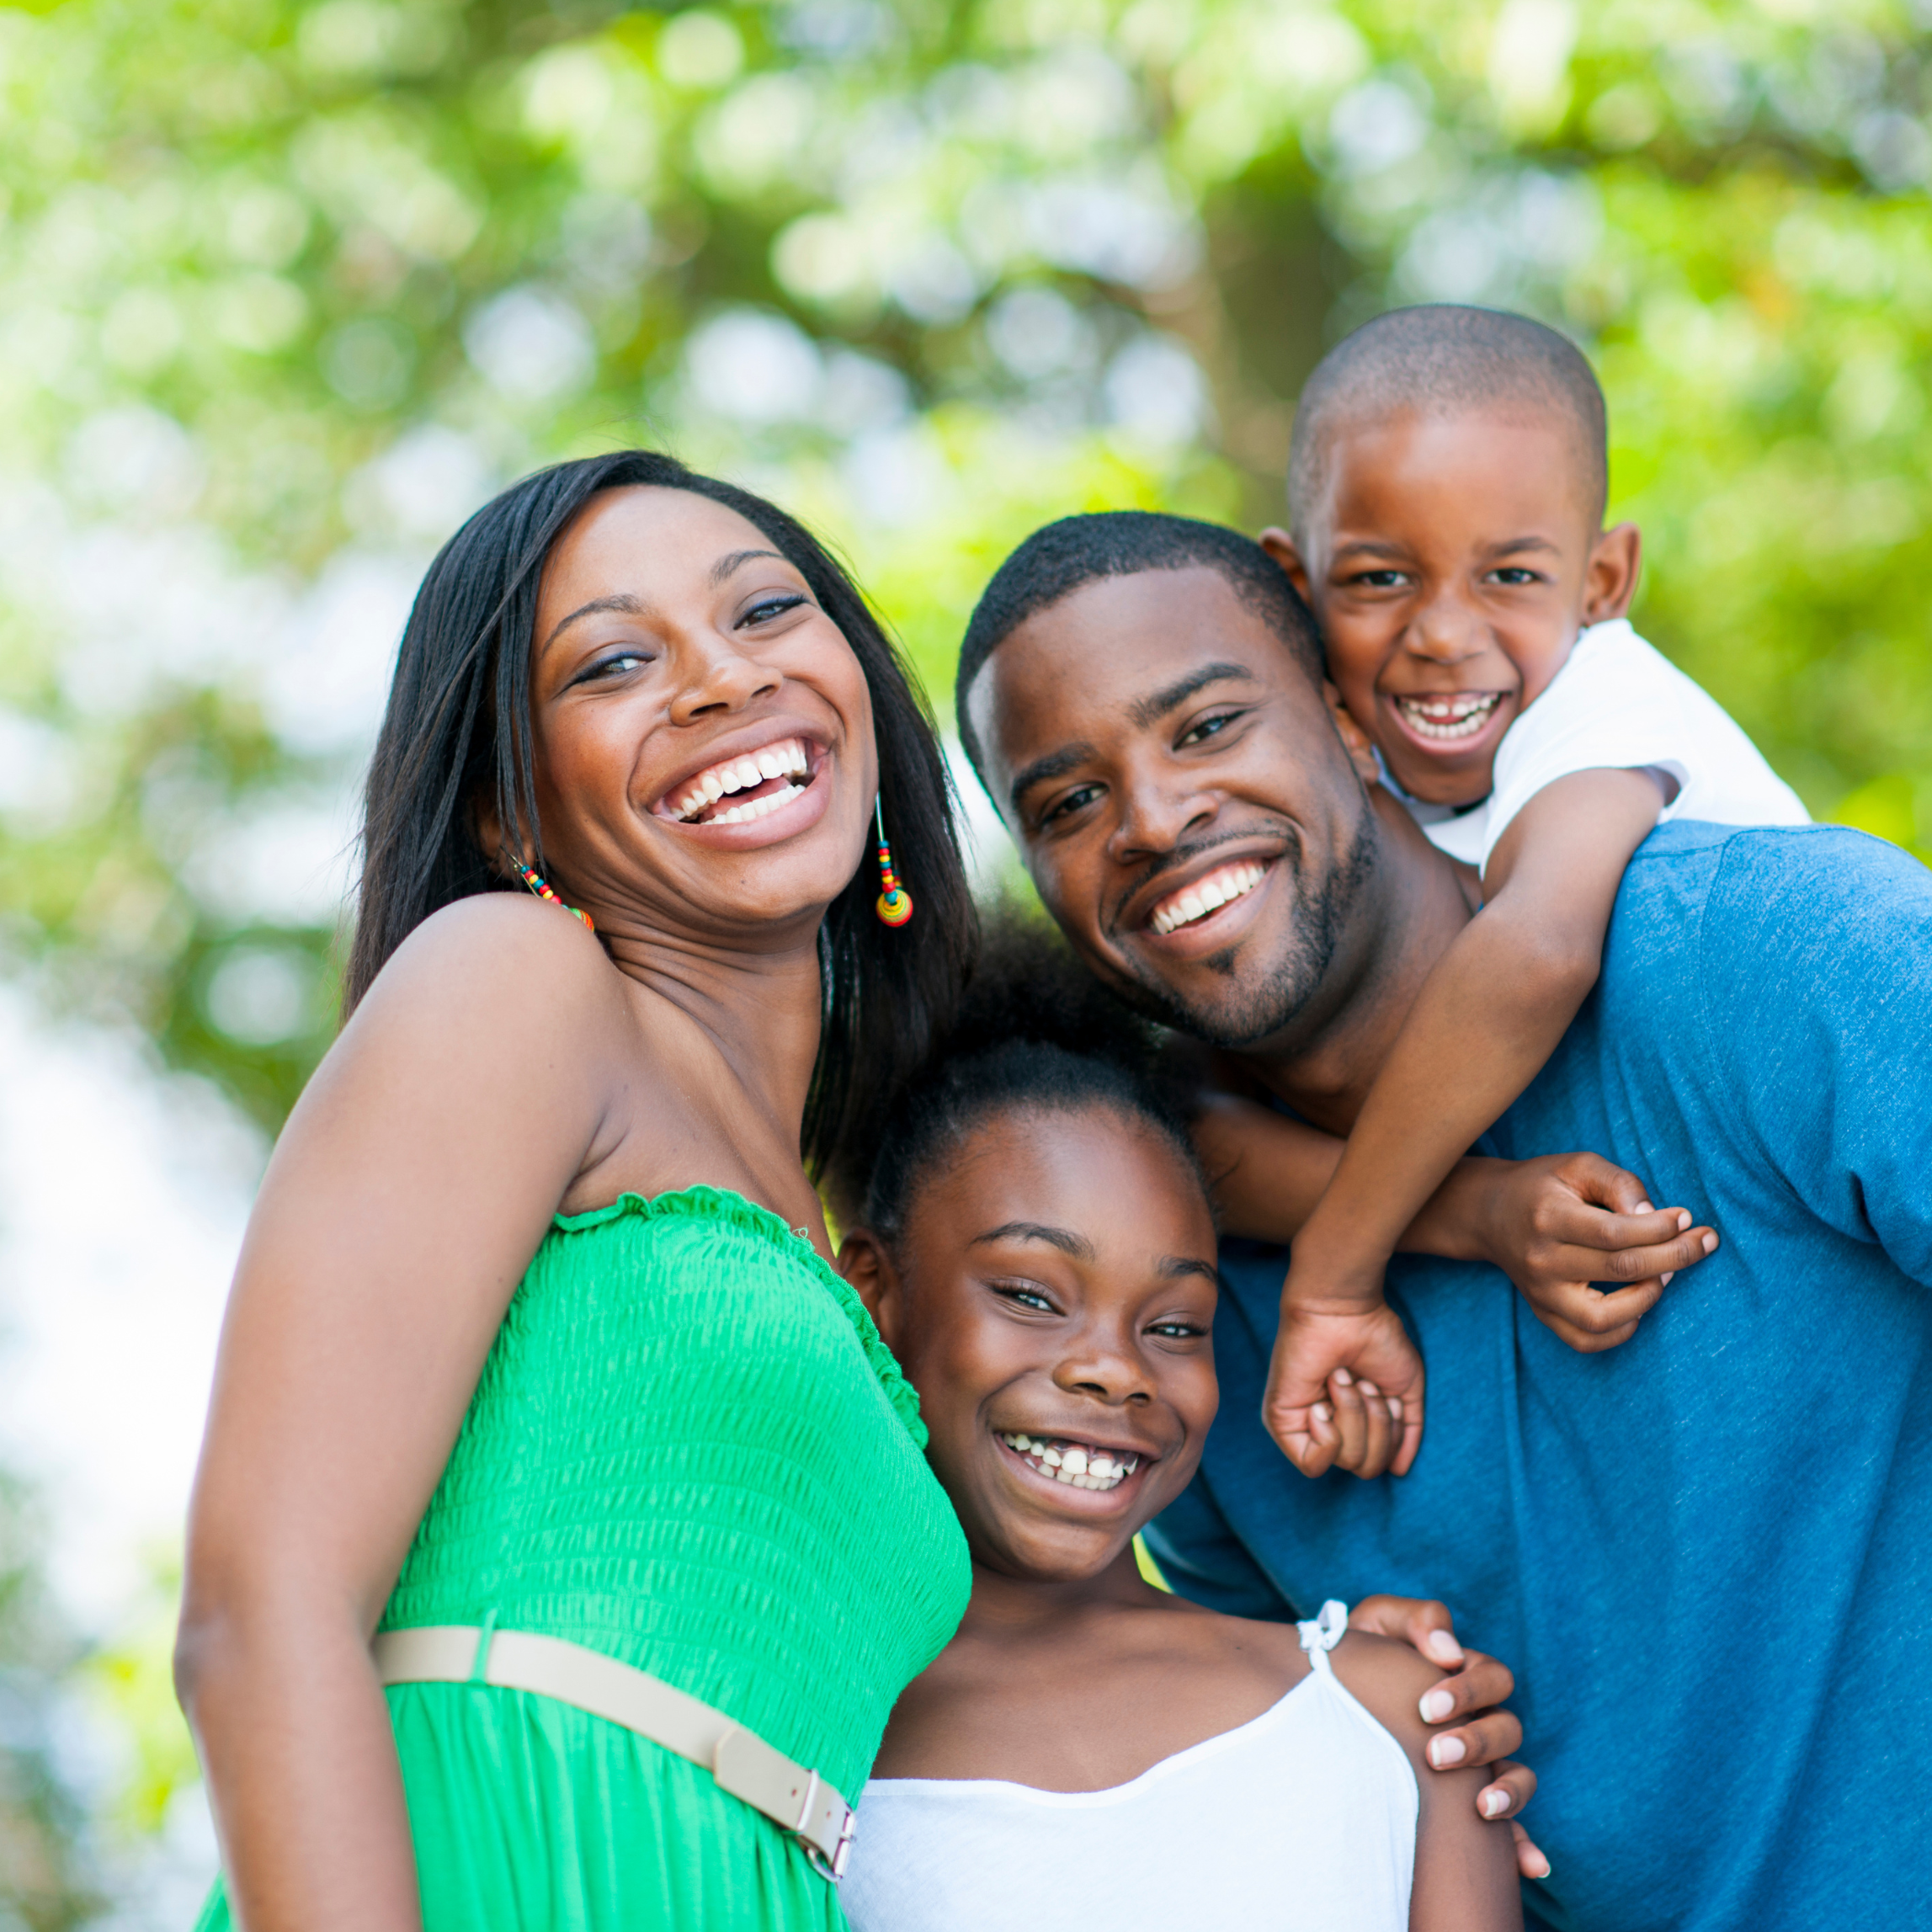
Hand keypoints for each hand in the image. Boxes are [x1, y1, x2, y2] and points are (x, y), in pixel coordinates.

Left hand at [1264, 1288, 1423, 1477]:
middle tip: (1364, 1384)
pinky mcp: (1281, 1420)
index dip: (1391, 1436)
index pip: (1377, 1463)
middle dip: (1376, 1425)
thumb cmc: (1376, 1339)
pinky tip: (1323, 1405)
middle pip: (1365, 1468)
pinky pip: (1313, 1464)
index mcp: (1352, 1423)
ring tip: (1343, 1380)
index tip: (1387, 1395)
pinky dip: (1330, 1437)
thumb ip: (1406, 1432)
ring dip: (1355, 1415)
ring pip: (1346, 1461)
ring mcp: (1303, 1426)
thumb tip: (1398, 1470)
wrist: (1346, 1311)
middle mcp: (1327, 1428)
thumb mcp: (1403, 1390)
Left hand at [1349, 1594, 1550, 1881]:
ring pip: (1518, 1775)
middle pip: (1506, 1728)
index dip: (1468, 1691)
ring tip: (1481, 1808)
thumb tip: (1447, 1650)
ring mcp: (1482, 1764)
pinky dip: (1523, 1846)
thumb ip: (1414, 1621)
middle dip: (1476, 1742)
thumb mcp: (1377, 1625)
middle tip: (1436, 1754)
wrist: (1322, 1695)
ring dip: (1508, 1792)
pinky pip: (1512, 1829)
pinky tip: (1531, 1866)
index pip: (1492, 1677)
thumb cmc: (1358, 1655)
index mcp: (1464, 1675)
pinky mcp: (1472, 1805)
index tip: (1428, 1708)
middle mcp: (1480, 1719)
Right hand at [1465, 1151, 1718, 1351]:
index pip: (1615, 1233)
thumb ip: (1620, 1184)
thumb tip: (1658, 1218)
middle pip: (1620, 1270)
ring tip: (1665, 1275)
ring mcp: (1540, 1293)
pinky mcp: (1542, 1312)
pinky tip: (1639, 1306)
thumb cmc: (1543, 1185)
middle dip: (1675, 1257)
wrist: (1488, 1213)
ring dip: (1648, 1298)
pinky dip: (1620, 1332)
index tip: (1685, 1218)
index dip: (1660, 1229)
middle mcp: (1541, 1260)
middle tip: (1703, 1242)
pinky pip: (1585, 1340)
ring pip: (1602, 1318)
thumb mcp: (1578, 1166)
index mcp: (1549, 1216)